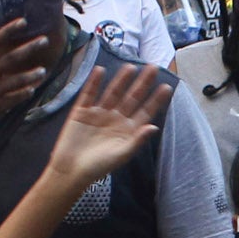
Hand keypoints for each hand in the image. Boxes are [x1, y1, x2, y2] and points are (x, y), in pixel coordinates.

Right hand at [0, 17, 52, 132]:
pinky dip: (24, 94)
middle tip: (44, 40)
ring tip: (43, 70)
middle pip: (11, 58)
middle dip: (29, 48)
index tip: (22, 22)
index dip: (8, 30)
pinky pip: (14, 98)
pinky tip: (33, 90)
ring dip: (31, 75)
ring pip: (16, 79)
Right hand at [44, 64, 170, 188]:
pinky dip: (93, 83)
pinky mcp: (81, 111)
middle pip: (131, 97)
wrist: (71, 170)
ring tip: (130, 67)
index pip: (145, 111)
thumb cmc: (99, 166)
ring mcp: (98, 113)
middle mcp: (115, 119)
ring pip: (112, 92)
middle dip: (142, 83)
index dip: (156, 100)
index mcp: (128, 130)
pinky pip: (89, 94)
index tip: (167, 86)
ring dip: (121, 80)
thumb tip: (154, 127)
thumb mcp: (121, 154)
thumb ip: (137, 140)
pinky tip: (100, 71)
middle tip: (154, 67)